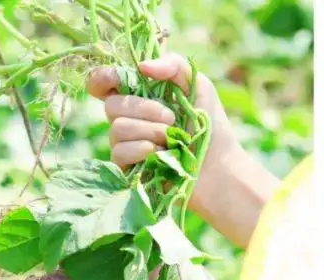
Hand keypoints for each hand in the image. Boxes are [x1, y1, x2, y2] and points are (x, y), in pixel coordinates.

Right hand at [88, 55, 277, 248]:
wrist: (220, 168)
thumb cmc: (211, 126)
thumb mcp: (198, 86)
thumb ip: (173, 65)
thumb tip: (142, 67)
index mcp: (140, 96)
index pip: (104, 84)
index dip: (102, 79)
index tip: (115, 80)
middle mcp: (128, 119)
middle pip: (111, 105)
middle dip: (144, 109)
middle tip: (172, 118)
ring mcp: (127, 145)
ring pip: (117, 129)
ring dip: (150, 131)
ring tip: (172, 139)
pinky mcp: (129, 169)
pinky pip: (120, 152)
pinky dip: (142, 150)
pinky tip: (162, 155)